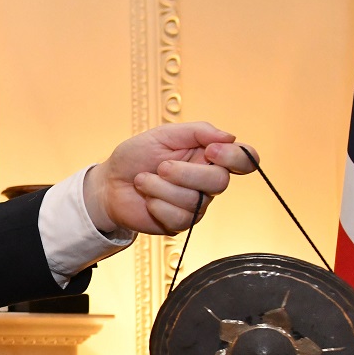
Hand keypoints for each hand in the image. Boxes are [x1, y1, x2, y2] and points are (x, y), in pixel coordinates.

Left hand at [83, 121, 258, 234]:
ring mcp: (196, 205)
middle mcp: (207, 182)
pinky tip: (147, 199)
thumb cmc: (136, 157)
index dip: (235, 157)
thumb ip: (198, 131)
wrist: (109, 184)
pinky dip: (157, 205)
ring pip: (194, 200)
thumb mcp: (164, 134)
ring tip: (143, 180)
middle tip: (161, 167)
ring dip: (161, 188)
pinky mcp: (180, 223)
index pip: (244, 160)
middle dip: (186, 173)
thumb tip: (230, 136)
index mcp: (209, 157)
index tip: (210, 150)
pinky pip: (179, 218)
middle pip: (220, 182)